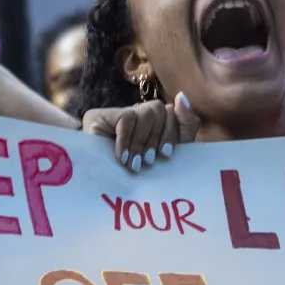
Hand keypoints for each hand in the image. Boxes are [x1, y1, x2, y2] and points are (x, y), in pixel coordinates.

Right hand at [83, 92, 197, 172]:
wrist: (100, 189)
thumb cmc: (138, 179)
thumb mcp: (169, 156)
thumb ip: (184, 126)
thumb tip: (182, 95)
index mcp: (155, 125)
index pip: (174, 112)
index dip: (174, 131)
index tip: (166, 154)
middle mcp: (136, 115)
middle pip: (160, 110)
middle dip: (158, 138)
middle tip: (149, 161)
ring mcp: (117, 114)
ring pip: (146, 112)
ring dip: (142, 142)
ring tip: (134, 163)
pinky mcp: (99, 115)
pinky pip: (126, 119)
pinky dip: (127, 140)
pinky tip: (121, 156)